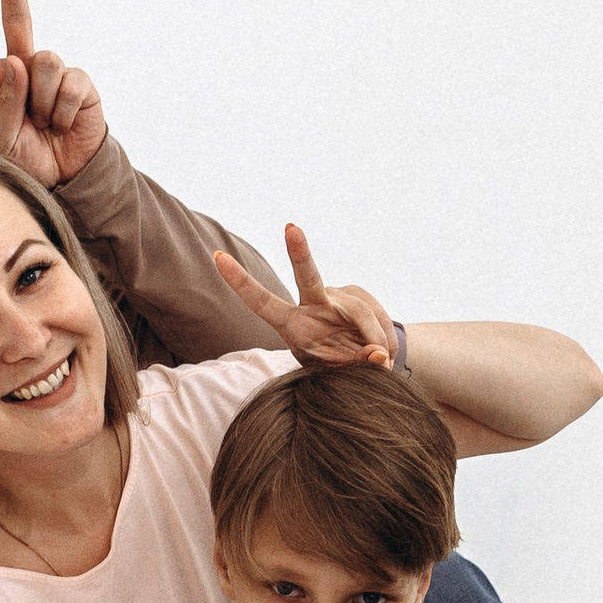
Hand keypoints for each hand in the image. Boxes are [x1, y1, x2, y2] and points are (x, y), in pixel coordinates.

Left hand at [0, 0, 107, 186]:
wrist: (65, 180)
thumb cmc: (25, 158)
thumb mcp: (1, 140)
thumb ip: (3, 103)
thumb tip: (17, 61)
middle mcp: (22, 68)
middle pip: (16, 18)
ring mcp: (52, 72)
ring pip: (43, 61)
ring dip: (43, 101)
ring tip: (45, 124)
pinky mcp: (79, 83)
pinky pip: (69, 83)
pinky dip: (64, 110)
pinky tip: (64, 124)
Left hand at [210, 222, 394, 368]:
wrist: (361, 360)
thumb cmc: (335, 368)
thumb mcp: (338, 374)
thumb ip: (355, 366)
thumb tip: (378, 354)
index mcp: (291, 325)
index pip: (262, 302)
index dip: (240, 282)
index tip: (217, 257)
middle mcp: (311, 304)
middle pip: (307, 276)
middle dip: (299, 253)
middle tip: (290, 228)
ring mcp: (337, 297)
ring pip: (359, 313)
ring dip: (374, 339)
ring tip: (382, 363)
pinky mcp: (360, 295)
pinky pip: (378, 317)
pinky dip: (385, 338)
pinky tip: (386, 354)